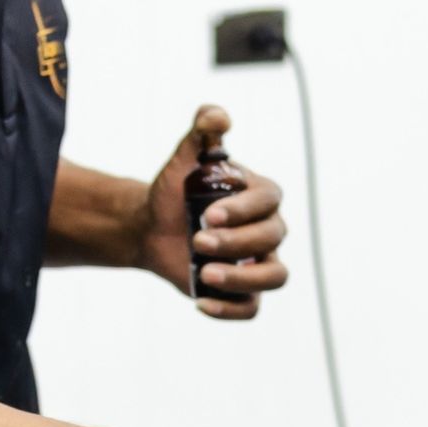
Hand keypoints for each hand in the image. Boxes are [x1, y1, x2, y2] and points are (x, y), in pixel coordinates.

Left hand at [138, 105, 288, 319]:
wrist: (152, 229)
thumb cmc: (174, 193)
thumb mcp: (183, 160)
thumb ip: (201, 133)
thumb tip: (216, 116)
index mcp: (261, 197)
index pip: (268, 202)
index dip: (243, 210)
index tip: (208, 213)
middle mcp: (268, 231)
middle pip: (271, 239)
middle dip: (236, 242)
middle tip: (197, 239)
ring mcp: (260, 263)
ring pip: (274, 277)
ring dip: (243, 278)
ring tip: (206, 274)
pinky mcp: (244, 292)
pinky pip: (252, 309)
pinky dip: (230, 310)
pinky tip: (200, 303)